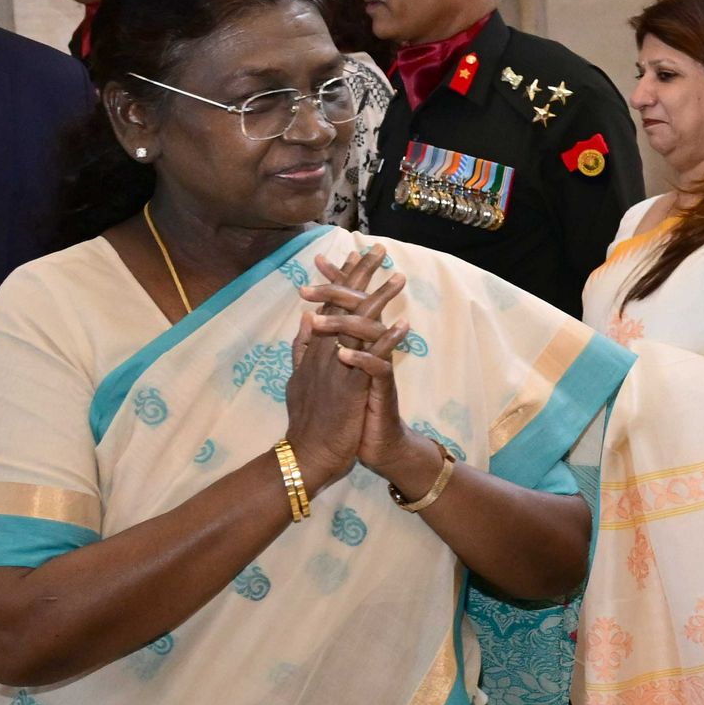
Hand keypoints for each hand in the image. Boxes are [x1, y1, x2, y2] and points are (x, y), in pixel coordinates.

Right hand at [283, 244, 401, 486]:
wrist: (307, 455)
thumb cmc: (309, 420)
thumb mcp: (299, 378)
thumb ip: (302, 347)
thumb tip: (305, 317)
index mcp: (313, 350)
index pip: (327, 304)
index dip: (341, 278)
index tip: (354, 255)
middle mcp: (322, 353)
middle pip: (341, 305)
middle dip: (360, 275)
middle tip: (378, 249)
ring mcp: (335, 368)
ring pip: (357, 326)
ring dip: (379, 300)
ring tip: (399, 277)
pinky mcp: (350, 387)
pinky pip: (370, 359)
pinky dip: (386, 340)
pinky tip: (404, 324)